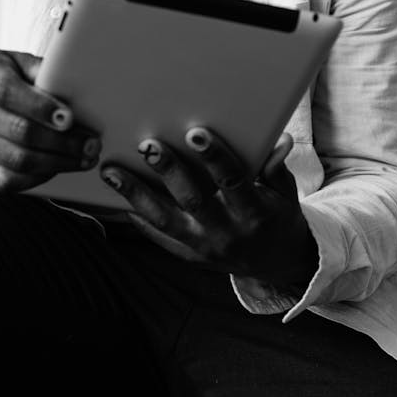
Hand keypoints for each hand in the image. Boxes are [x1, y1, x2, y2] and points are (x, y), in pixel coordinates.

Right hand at [0, 49, 100, 191]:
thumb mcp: (10, 61)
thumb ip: (38, 68)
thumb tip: (70, 77)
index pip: (11, 95)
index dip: (43, 108)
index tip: (70, 118)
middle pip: (21, 133)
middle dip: (63, 142)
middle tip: (91, 144)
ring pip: (18, 162)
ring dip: (58, 164)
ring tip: (83, 159)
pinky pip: (8, 182)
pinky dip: (38, 179)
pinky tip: (57, 169)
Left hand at [99, 128, 318, 288]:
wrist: (276, 262)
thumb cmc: (278, 216)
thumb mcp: (285, 193)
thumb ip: (276, 168)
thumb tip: (279, 140)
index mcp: (254, 213)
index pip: (233, 181)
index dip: (215, 158)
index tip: (196, 133)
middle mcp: (227, 233)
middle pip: (193, 200)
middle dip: (169, 172)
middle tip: (148, 146)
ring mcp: (205, 248)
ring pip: (165, 221)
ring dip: (137, 195)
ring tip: (111, 172)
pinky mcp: (190, 256)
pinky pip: (159, 238)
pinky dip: (138, 219)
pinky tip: (116, 199)